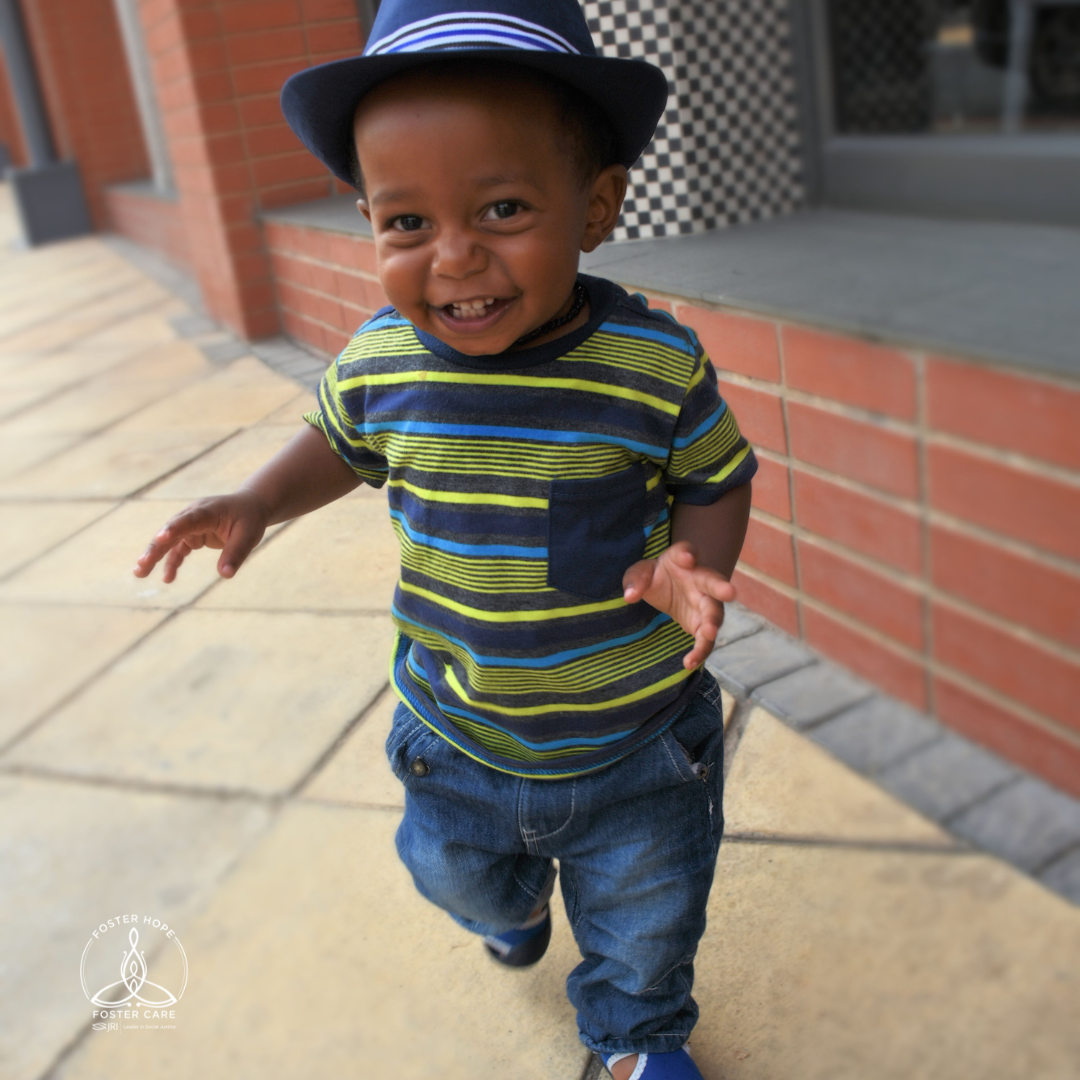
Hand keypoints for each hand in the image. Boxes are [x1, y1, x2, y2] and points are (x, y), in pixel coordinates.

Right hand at [132, 491, 271, 583]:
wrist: (250, 507)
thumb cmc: (250, 519)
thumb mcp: (248, 536)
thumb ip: (236, 554)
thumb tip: (225, 575)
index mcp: (208, 511)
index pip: (188, 520)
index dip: (174, 528)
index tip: (160, 538)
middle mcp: (193, 516)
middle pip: (171, 532)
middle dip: (155, 548)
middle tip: (142, 563)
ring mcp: (190, 526)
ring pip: (168, 542)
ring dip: (154, 556)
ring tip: (139, 573)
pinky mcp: (192, 535)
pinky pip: (178, 550)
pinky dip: (172, 563)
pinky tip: (167, 578)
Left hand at [622, 541, 735, 668]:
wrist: (672, 587)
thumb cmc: (656, 575)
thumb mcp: (641, 573)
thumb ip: (635, 580)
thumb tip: (629, 596)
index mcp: (683, 560)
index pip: (685, 552)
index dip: (687, 553)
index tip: (687, 557)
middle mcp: (701, 580)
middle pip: (713, 581)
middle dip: (721, 587)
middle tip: (729, 592)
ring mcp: (706, 603)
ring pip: (714, 613)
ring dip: (713, 623)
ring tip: (708, 633)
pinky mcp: (703, 625)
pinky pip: (705, 639)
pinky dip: (700, 651)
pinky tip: (689, 663)